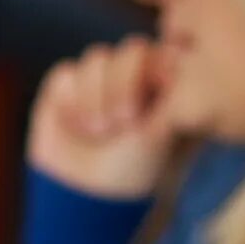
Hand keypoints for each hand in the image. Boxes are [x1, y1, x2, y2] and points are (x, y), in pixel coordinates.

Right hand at [28, 37, 177, 199]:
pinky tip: (75, 126)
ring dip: (97, 97)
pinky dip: (72, 101)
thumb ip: (174, 91)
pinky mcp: (66, 85)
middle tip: (124, 122)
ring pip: (98, 58)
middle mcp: (134, 77)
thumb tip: (179, 55)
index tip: (157, 104)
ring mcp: (100, 79)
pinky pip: (67, 73)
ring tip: (98, 132)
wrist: (84, 194)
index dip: (160, 71)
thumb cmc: (134, 168)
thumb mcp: (163, 130)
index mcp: (166, 86)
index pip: (168, 52)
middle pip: (133, 50)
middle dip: (125, 85)